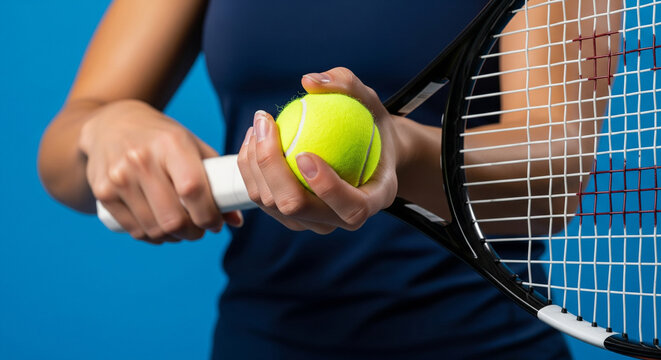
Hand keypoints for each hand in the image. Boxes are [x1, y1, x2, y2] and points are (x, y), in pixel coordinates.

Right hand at [79, 100, 242, 243]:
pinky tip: (161, 230)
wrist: (111, 124)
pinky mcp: (102, 192)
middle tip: (200, 230)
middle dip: (194, 233)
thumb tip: (236, 220)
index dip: (209, 215)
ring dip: (174, 237)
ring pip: (154, 229)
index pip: (193, 190)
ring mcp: (119, 177)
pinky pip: (134, 230)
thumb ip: (216, 179)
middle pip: (173, 217)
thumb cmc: (161, 137)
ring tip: (182, 230)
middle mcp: (141, 159)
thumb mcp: (191, 146)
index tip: (216, 223)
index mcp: (171, 144)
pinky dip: (153, 237)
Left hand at [237, 67, 398, 233]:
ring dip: (255, 164)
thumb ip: (346, 83)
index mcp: (373, 200)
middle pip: (297, 208)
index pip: (352, 208)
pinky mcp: (290, 216)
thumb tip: (309, 81)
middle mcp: (342, 220)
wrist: (366, 152)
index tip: (304, 153)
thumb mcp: (368, 99)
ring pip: (272, 205)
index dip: (327, 188)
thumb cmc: (370, 124)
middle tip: (266, 124)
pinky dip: (250, 168)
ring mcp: (313, 222)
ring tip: (258, 126)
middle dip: (271, 168)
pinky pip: (261, 198)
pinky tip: (253, 138)